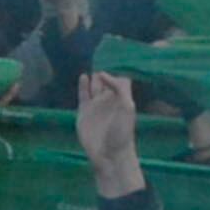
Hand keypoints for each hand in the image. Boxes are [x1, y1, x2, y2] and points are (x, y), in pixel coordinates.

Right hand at [77, 67, 145, 195]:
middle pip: (106, 80)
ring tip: (93, 64)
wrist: (109, 154)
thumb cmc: (122, 133)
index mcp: (122, 98)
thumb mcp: (127, 108)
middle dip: (105, 70)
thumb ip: (118, 88)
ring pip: (94, 86)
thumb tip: (103, 74)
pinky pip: (83, 95)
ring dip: (94, 77)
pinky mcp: (84, 112)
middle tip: (102, 54)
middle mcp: (109, 100)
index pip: (120, 79)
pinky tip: (84, 77)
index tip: (114, 58)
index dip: (117, 70)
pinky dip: (83, 85)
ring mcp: (96, 105)